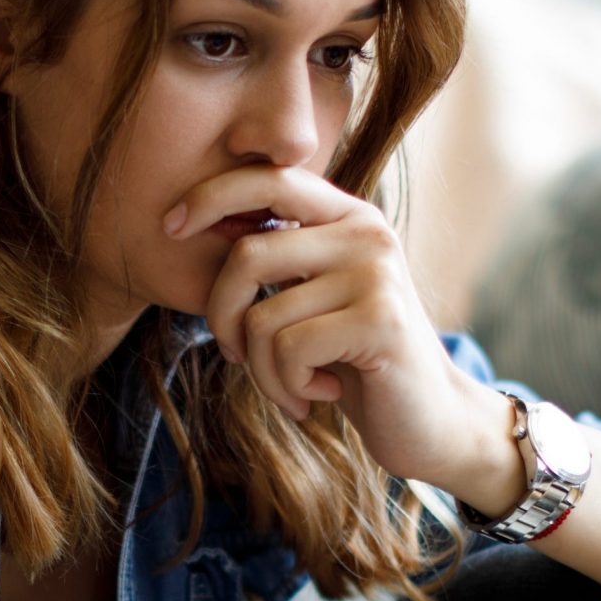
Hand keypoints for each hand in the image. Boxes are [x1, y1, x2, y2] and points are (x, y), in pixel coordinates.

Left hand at [164, 165, 501, 487]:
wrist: (429, 421)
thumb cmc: (355, 362)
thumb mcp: (313, 299)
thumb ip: (276, 262)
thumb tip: (195, 223)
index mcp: (347, 217)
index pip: (269, 179)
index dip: (212, 195)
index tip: (170, 228)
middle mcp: (366, 233)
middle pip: (247, 256)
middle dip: (221, 317)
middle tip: (236, 355)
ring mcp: (377, 274)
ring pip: (262, 318)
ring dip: (262, 371)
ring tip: (292, 389)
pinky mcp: (380, 321)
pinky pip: (289, 351)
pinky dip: (287, 387)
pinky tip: (319, 396)